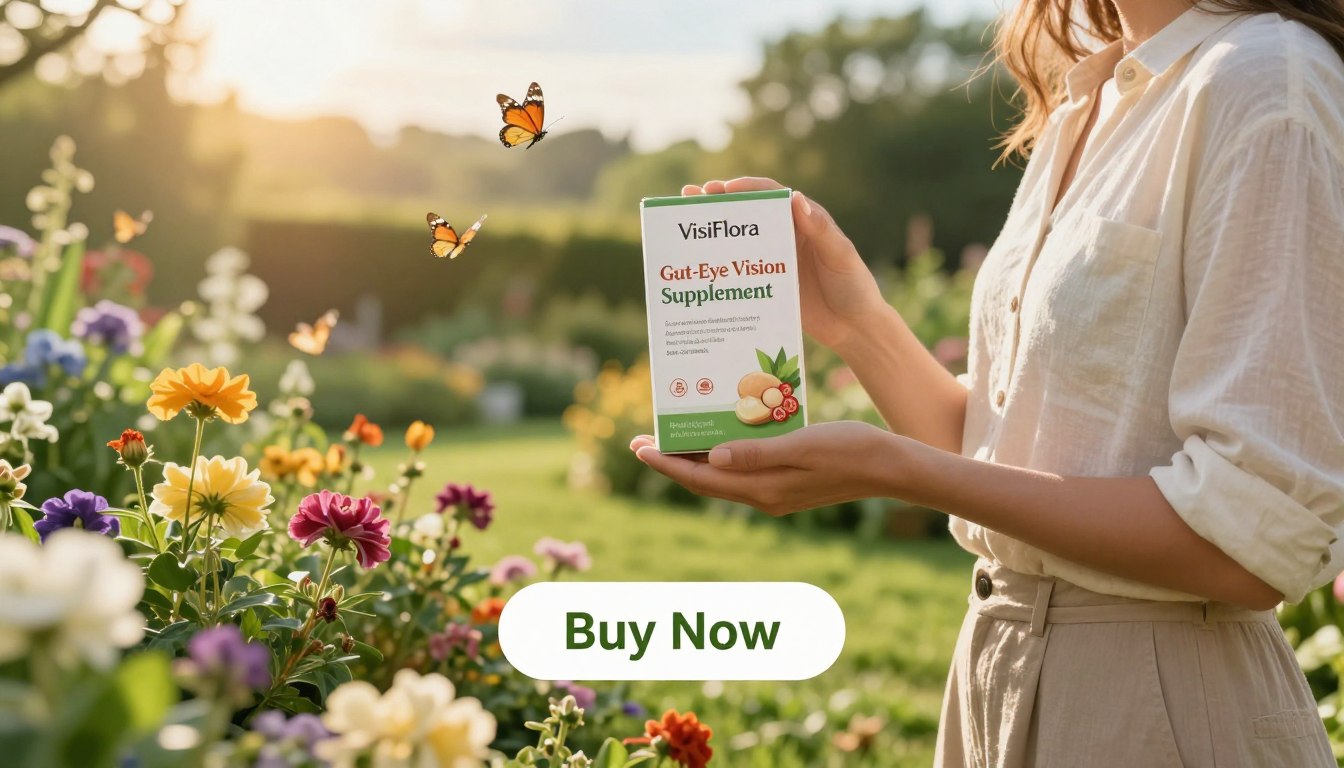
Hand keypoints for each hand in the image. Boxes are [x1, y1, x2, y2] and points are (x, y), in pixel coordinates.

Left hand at [629, 422, 914, 514]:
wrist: (889, 467)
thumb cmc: (850, 449)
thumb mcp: (801, 446)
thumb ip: (756, 455)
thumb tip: (711, 459)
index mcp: (763, 489)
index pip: (702, 478)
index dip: (667, 463)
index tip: (639, 449)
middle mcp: (763, 496)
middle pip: (705, 480)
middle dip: (671, 461)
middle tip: (640, 441)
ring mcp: (775, 492)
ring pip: (722, 477)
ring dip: (695, 458)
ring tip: (670, 437)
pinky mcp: (786, 484)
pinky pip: (742, 471)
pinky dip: (722, 456)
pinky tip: (717, 438)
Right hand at [684, 178, 887, 351]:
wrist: (855, 328)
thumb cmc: (855, 287)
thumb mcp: (841, 256)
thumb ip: (821, 230)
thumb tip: (796, 199)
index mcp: (803, 220)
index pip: (771, 194)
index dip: (745, 188)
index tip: (721, 189)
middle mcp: (785, 235)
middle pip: (747, 213)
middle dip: (718, 202)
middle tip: (689, 196)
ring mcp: (773, 260)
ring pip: (738, 240)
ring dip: (713, 232)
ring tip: (685, 224)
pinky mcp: (766, 285)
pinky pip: (740, 272)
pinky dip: (720, 267)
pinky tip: (699, 268)